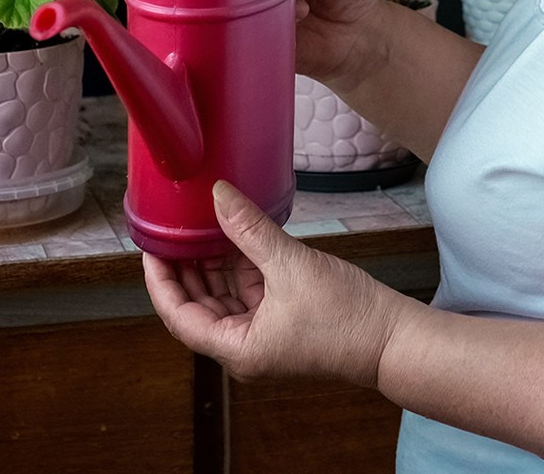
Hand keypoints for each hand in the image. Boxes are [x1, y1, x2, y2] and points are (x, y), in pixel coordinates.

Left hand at [143, 180, 409, 385]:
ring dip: (213, 266)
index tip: (151, 248)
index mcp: (237, 349)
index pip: (179, 316)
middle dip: (186, 269)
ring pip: (223, 299)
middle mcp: (244, 348)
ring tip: (201, 226)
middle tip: (173, 230)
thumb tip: (217, 194)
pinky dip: (240, 268)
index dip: (160, 281)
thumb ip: (249, 228)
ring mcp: (263, 336)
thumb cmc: (345, 316)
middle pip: (198, 308)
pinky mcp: (282, 323)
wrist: (392, 337)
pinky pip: (248, 294)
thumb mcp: (290, 264)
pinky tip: (236, 237)